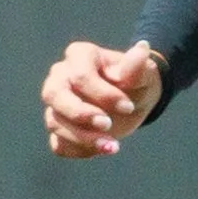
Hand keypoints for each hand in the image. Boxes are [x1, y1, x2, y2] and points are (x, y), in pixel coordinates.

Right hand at [42, 38, 163, 157]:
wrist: (133, 103)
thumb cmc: (135, 82)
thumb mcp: (143, 74)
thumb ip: (138, 66)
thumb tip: (142, 48)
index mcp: (79, 56)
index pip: (81, 76)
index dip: (103, 95)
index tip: (128, 107)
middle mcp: (60, 77)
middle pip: (54, 95)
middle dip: (80, 114)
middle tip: (108, 125)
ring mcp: (56, 104)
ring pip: (55, 122)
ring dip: (83, 138)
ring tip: (113, 146)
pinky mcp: (59, 128)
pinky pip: (58, 143)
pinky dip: (79, 150)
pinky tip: (102, 149)